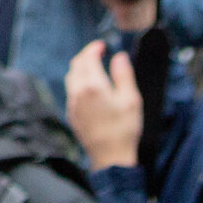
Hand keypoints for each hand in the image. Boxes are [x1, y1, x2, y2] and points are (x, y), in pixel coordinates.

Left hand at [64, 40, 142, 168]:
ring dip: (80, 68)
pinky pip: (71, 91)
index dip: (94, 48)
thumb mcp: (131, 100)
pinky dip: (77, 81)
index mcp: (93, 85)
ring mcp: (72, 103)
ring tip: (93, 67)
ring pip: (71, 77)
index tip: (102, 46)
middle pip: (76, 65)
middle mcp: (78, 92)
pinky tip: (89, 87)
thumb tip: (119, 56)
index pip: (88, 58)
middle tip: (97, 53)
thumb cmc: (124, 129)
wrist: (110, 157)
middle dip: (86, 56)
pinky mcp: (71, 114)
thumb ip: (124, 75)